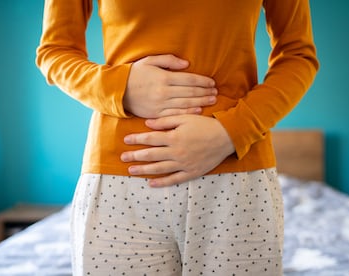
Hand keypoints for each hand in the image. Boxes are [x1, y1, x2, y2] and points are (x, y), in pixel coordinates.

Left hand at [120, 114, 234, 186]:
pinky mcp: (192, 172)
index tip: (125, 140)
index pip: (150, 139)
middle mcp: (176, 152)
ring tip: (131, 171)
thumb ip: (166, 121)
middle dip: (135, 156)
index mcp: (174, 137)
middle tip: (122, 157)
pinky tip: (151, 183)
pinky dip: (162, 183)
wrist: (226, 137)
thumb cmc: (205, 125)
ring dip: (144, 170)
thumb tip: (148, 124)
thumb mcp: (185, 118)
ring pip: (159, 169)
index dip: (136, 139)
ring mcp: (184, 164)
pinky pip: (174, 179)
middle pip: (151, 155)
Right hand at [123, 55, 217, 117]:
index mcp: (164, 77)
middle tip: (216, 92)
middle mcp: (164, 92)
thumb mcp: (149, 61)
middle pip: (190, 92)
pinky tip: (199, 110)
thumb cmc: (134, 73)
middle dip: (205, 92)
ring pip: (186, 104)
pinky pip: (176, 115)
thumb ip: (169, 61)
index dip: (203, 81)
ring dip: (201, 102)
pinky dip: (189, 113)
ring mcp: (160, 104)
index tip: (212, 82)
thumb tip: (187, 64)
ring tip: (212, 100)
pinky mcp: (156, 114)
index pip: (189, 79)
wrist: (117, 91)